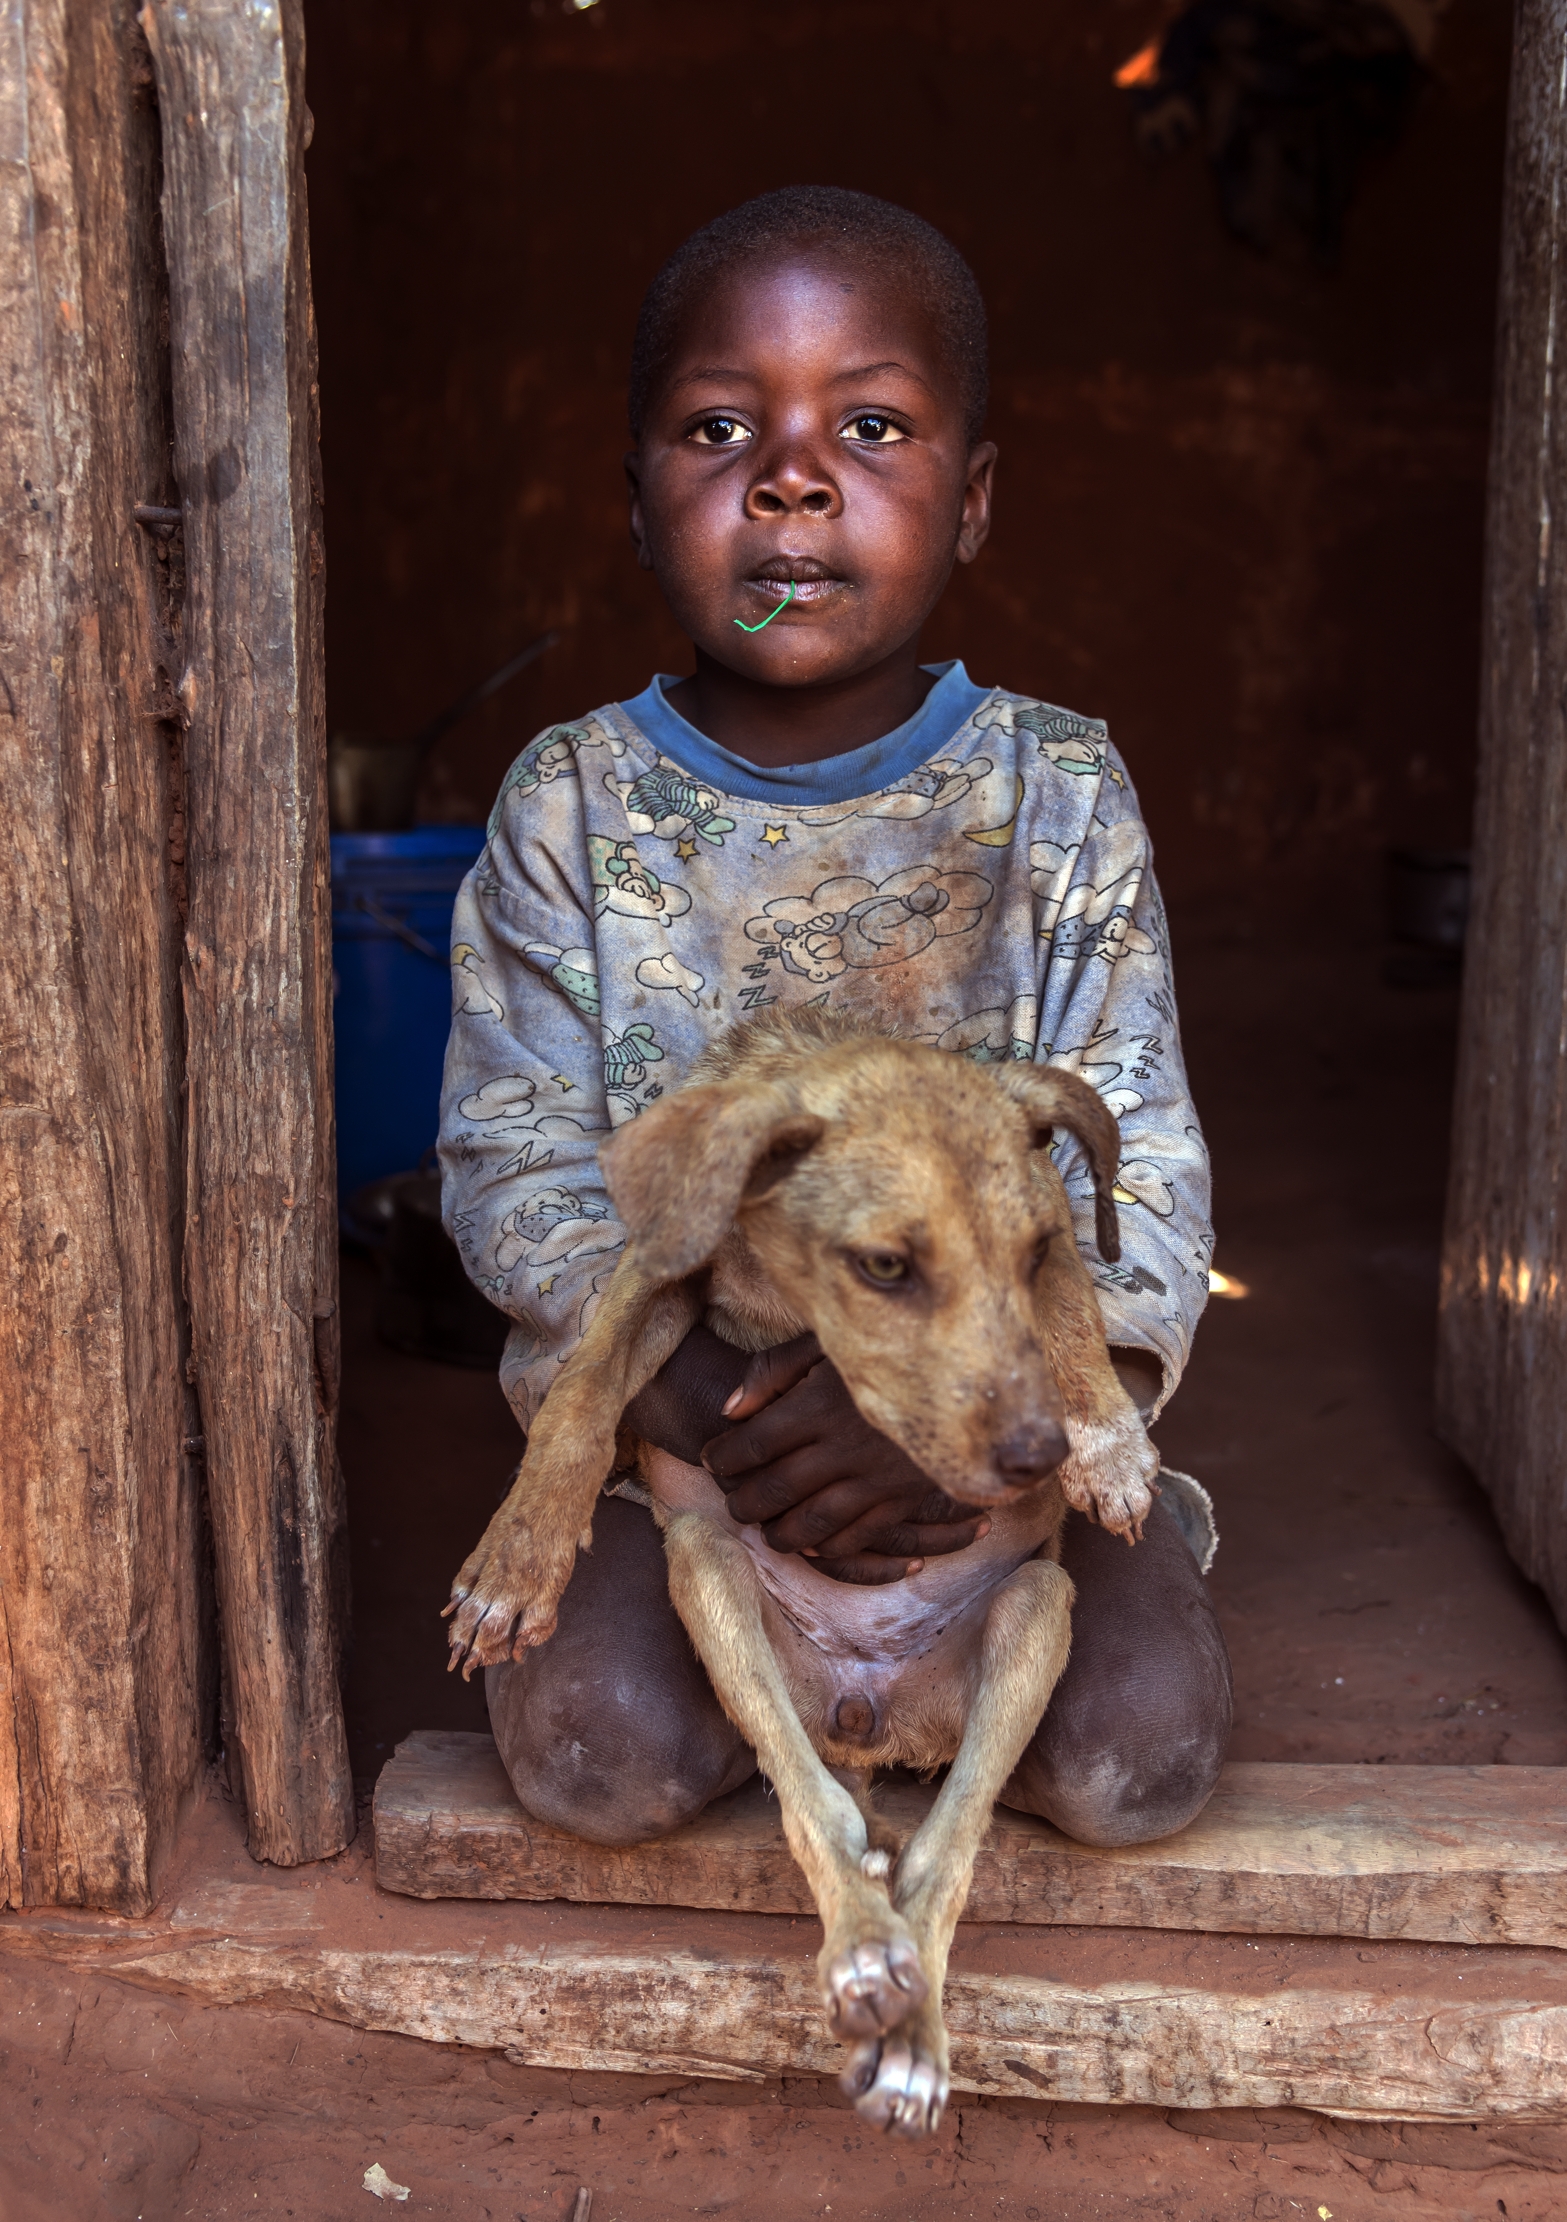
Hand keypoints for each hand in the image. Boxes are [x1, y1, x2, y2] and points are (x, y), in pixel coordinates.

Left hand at [701, 1334, 990, 1584]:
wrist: (965, 1376)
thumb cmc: (886, 1351)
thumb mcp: (827, 1343)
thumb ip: (774, 1369)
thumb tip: (729, 1409)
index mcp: (820, 1406)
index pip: (753, 1443)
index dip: (724, 1456)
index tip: (711, 1457)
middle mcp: (843, 1448)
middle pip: (775, 1489)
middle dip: (743, 1501)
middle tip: (731, 1500)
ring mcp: (875, 1479)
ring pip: (811, 1523)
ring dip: (779, 1533)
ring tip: (765, 1530)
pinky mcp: (903, 1498)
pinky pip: (857, 1536)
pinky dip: (829, 1547)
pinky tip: (812, 1545)